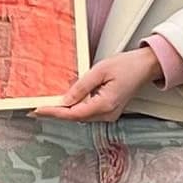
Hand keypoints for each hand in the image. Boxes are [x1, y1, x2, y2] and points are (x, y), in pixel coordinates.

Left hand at [41, 47, 157, 121]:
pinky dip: (76, 108)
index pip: (73, 113)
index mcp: (105, 105)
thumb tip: (65, 100)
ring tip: (48, 106)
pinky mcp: (109, 112)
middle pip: (76, 117)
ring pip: (81, 116)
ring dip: (65, 111)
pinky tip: (66, 103)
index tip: (38, 110)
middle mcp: (108, 114)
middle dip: (56, 112)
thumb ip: (81, 87)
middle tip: (37, 109)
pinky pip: (88, 113)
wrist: (145, 67)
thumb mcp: (100, 71)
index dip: (54, 112)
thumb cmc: (127, 65)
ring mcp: (110, 115)